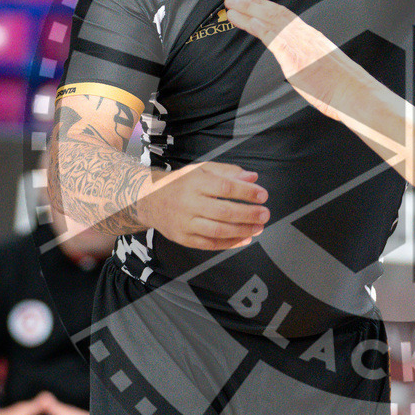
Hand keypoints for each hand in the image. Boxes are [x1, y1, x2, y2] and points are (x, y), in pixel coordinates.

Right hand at [141, 162, 268, 250]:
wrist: (148, 199)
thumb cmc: (180, 183)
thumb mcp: (201, 170)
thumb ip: (228, 172)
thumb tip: (252, 177)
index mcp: (194, 183)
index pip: (225, 188)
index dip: (246, 192)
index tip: (262, 195)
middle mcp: (189, 203)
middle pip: (224, 212)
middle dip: (248, 214)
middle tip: (265, 214)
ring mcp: (185, 223)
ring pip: (218, 231)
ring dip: (242, 231)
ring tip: (259, 228)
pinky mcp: (183, 238)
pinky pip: (209, 244)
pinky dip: (230, 243)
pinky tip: (245, 239)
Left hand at [223, 0, 363, 122]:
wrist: (353, 93)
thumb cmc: (343, 88)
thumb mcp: (326, 70)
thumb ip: (309, 65)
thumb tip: (303, 69)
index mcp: (313, 38)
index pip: (286, 17)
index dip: (266, 8)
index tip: (252, 2)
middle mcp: (305, 35)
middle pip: (275, 13)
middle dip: (252, 4)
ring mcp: (300, 43)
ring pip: (270, 20)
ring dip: (248, 11)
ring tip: (231, 6)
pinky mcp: (294, 54)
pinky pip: (271, 35)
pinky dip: (256, 25)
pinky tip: (244, 20)